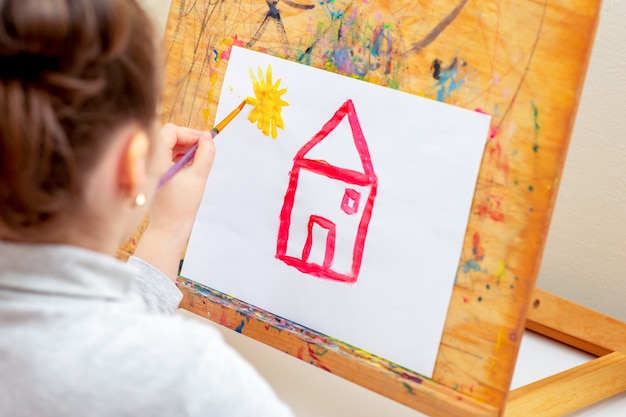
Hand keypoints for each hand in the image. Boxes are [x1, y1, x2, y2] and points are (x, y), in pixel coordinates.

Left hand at [134, 123, 215, 280]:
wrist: (168, 230)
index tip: (206, 141)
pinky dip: (181, 158)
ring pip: (169, 147)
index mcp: (155, 159)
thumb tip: (208, 138)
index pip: (171, 131)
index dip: (190, 133)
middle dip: (189, 140)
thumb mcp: (198, 178)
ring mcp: (151, 167)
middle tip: (206, 148)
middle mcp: (150, 160)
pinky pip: (168, 158)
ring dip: (186, 149)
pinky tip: (192, 166)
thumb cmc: (181, 207)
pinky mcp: (156, 175)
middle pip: (169, 137)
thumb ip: (205, 155)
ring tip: (201, 158)